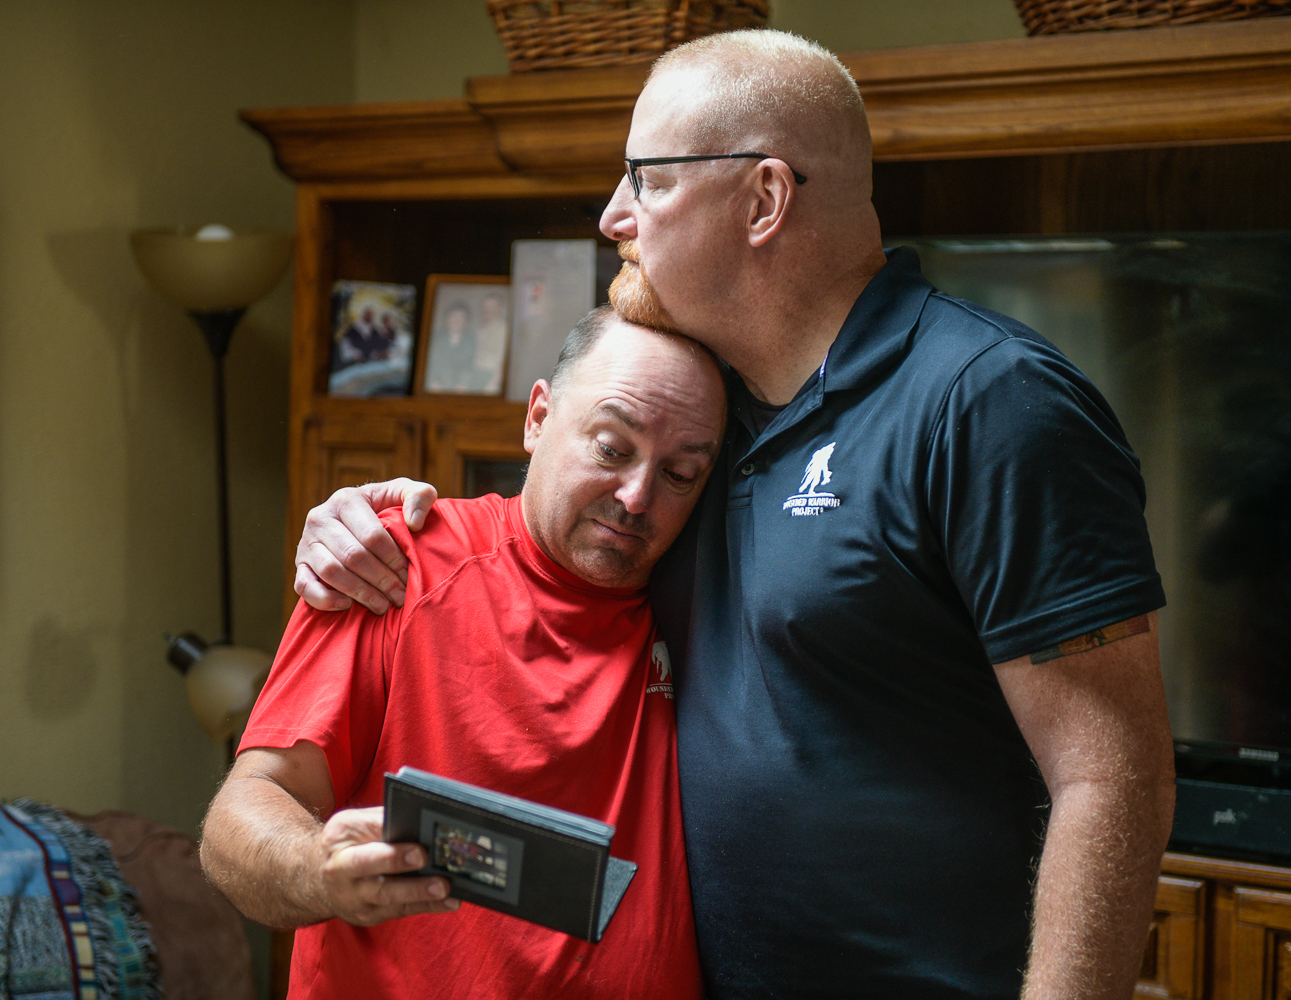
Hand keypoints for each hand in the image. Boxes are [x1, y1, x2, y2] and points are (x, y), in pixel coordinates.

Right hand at [294, 479, 437, 613]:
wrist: (357, 520)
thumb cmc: (386, 508)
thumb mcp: (404, 494)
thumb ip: (420, 496)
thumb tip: (414, 523)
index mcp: (346, 499)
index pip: (372, 535)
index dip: (393, 559)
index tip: (409, 574)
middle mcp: (320, 518)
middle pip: (353, 556)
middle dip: (381, 580)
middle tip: (400, 596)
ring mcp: (306, 542)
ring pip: (331, 572)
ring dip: (360, 592)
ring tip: (382, 605)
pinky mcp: (300, 565)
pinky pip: (305, 587)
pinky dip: (325, 599)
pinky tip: (348, 605)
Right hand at [317, 806, 458, 925]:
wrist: (314, 878)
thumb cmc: (342, 844)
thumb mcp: (351, 824)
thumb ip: (379, 820)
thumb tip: (415, 818)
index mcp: (339, 844)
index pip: (365, 841)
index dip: (392, 847)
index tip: (418, 847)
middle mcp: (343, 873)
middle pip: (372, 873)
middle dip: (401, 869)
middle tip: (429, 864)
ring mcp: (356, 899)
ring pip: (389, 898)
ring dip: (420, 893)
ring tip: (445, 887)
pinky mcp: (370, 915)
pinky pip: (401, 910)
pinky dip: (427, 906)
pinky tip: (449, 901)